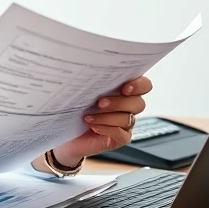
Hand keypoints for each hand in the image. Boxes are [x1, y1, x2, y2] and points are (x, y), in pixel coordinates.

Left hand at [31, 76, 152, 171]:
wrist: (63, 132)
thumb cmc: (73, 108)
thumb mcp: (81, 90)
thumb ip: (92, 80)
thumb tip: (90, 69)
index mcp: (123, 89)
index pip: (144, 85)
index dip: (139, 85)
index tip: (125, 87)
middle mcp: (128, 106)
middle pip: (138, 103)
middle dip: (119, 102)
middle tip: (100, 102)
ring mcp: (125, 123)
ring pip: (128, 119)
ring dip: (107, 117)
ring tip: (89, 116)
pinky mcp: (120, 138)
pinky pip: (122, 134)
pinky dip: (107, 129)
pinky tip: (93, 126)